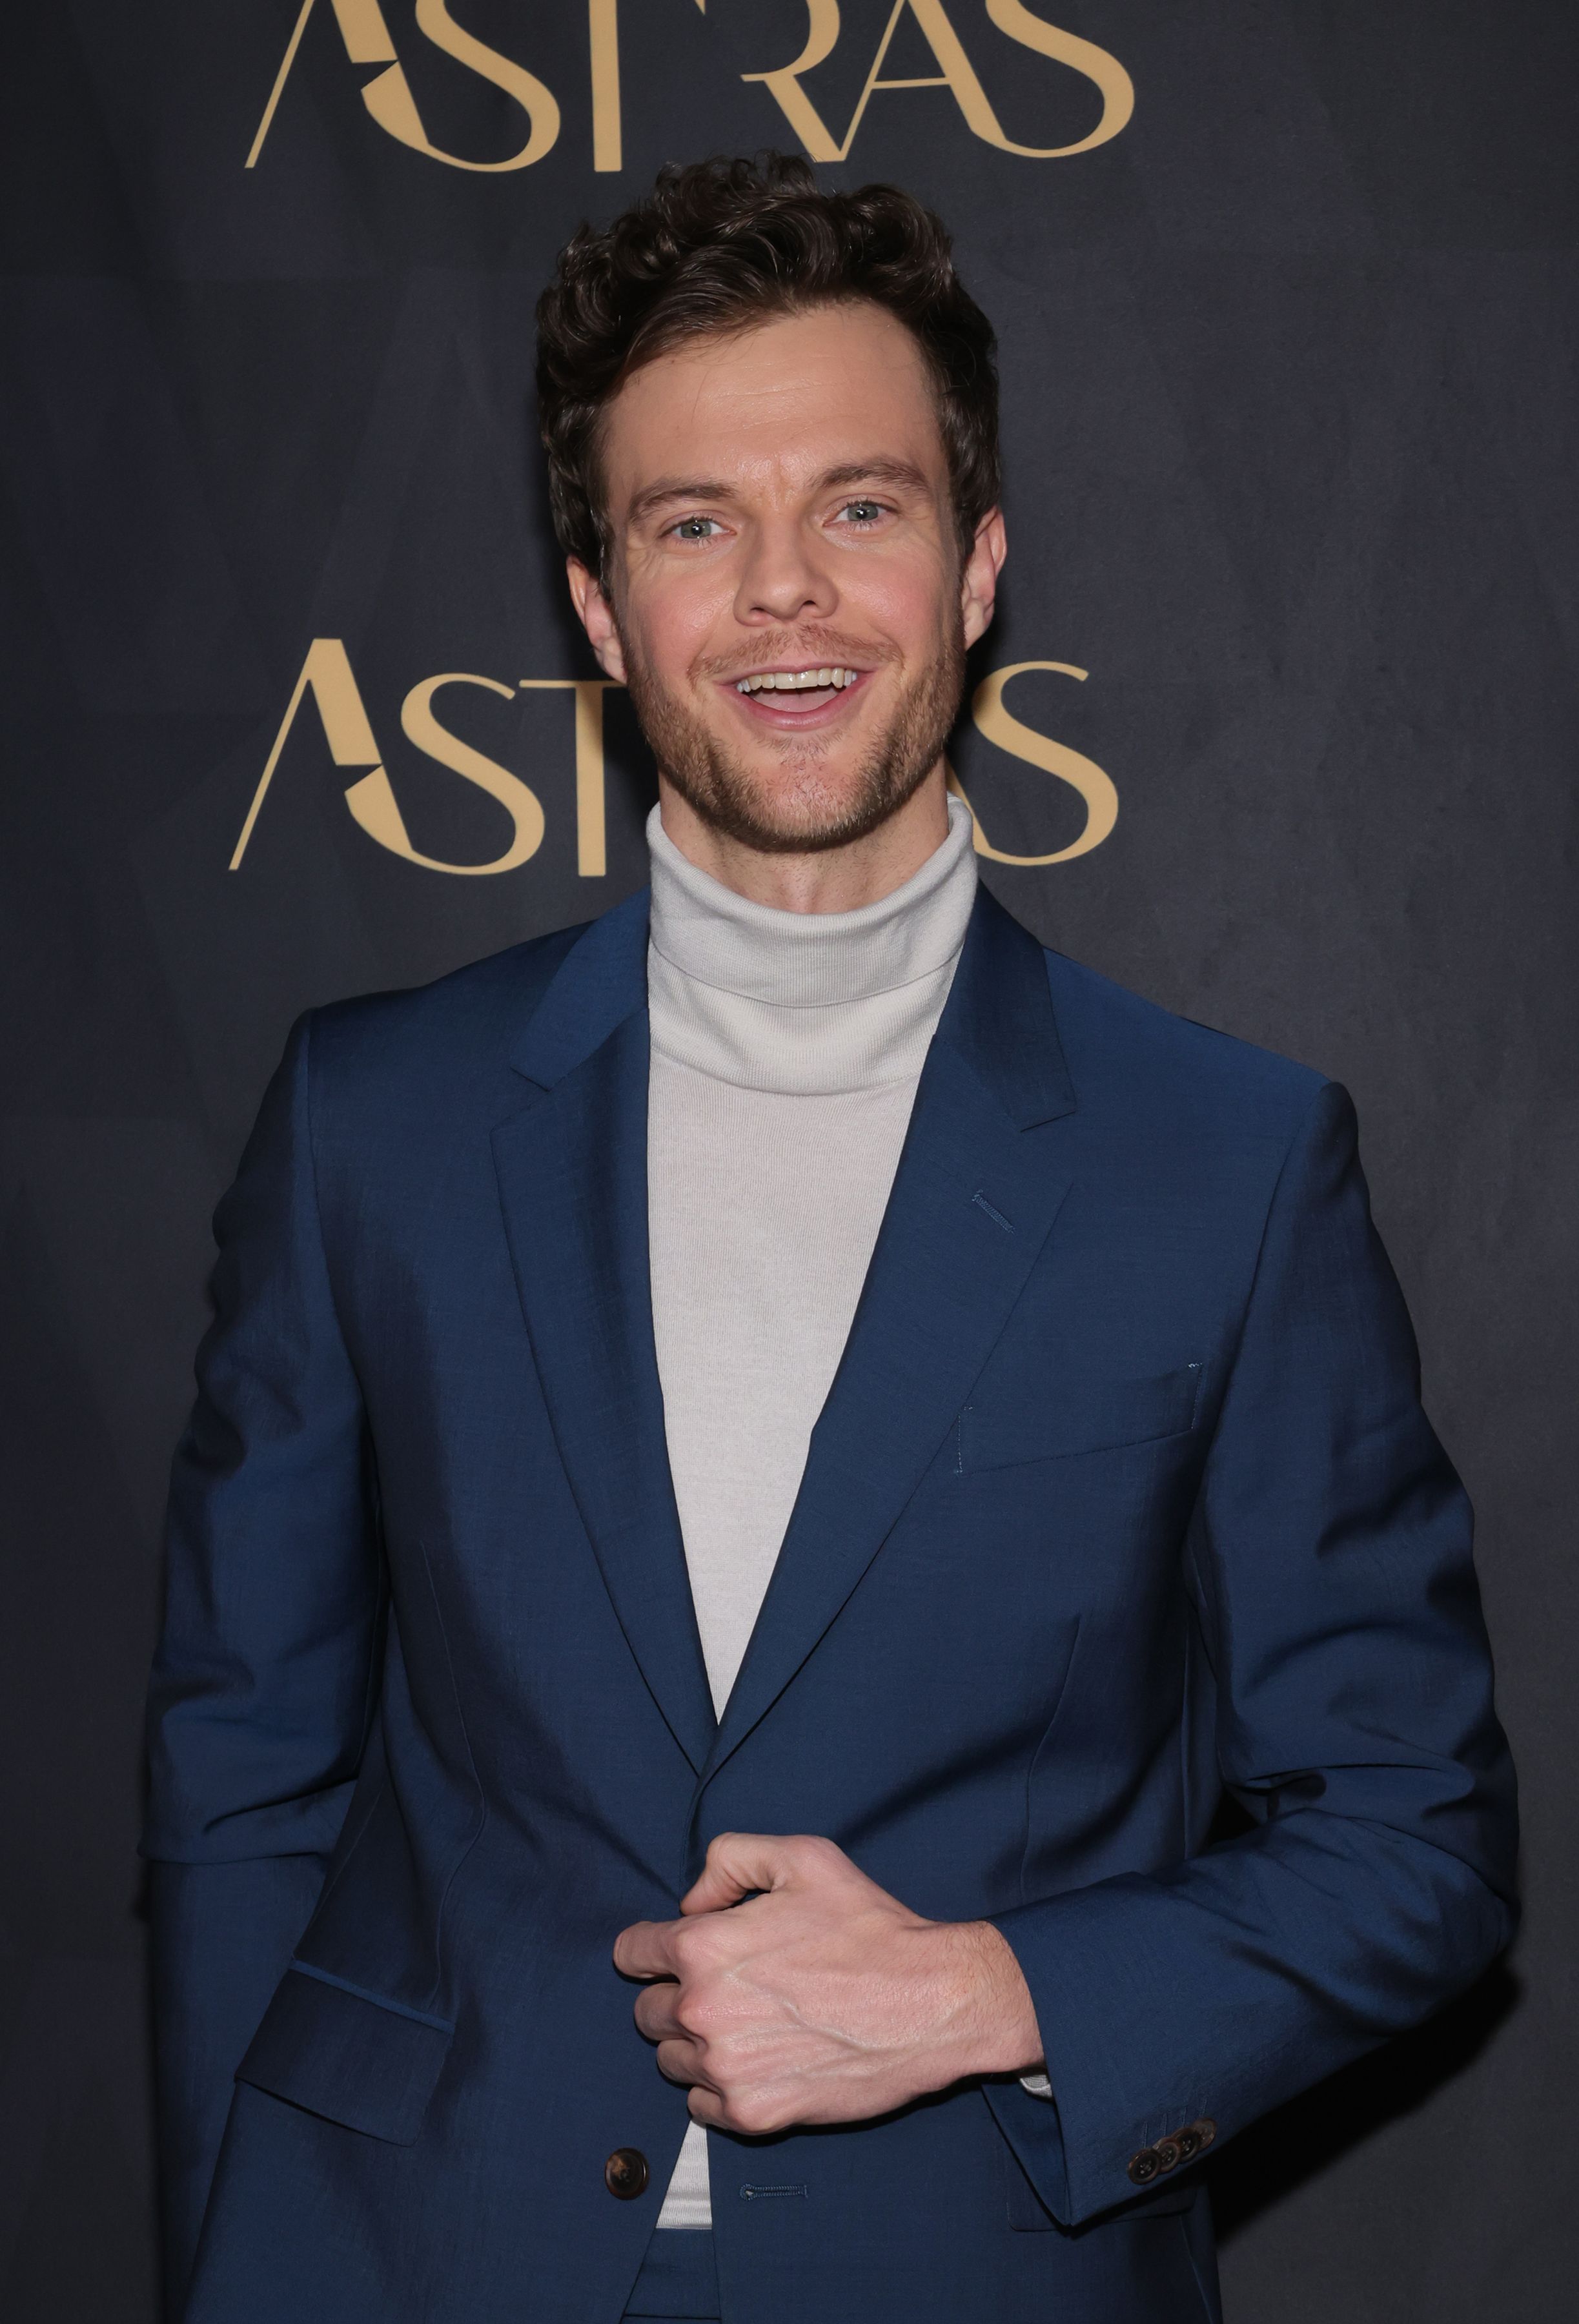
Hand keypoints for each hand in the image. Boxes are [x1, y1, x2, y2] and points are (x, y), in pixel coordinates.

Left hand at [612, 1832, 1043, 2134]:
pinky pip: (700, 2105)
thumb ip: (729, 1860)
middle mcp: (703, 2011)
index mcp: (704, 1947)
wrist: (930, 2003)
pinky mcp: (752, 2115)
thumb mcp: (803, 1857)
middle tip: (727, 1986)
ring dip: (695, 2043)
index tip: (672, 1952)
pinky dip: (718, 2086)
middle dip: (676, 1994)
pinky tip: (758, 2060)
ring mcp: (725, 2070)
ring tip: (748, 2024)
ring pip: (671, 2060)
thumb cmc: (869, 1927)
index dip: (650, 1947)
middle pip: (647, 2011)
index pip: (631, 1953)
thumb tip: (690, 1902)